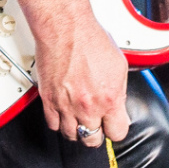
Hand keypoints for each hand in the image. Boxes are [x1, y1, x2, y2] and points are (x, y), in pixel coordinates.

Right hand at [15, 0, 128, 147]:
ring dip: (77, 129)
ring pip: (71, 135)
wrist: (66, 28)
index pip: (117, 133)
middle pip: (92, 140)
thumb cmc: (90, 39)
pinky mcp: (49, 100)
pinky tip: (64, 112)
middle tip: (96, 122)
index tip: (113, 124)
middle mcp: (87, 106)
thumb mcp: (119, 64)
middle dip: (96, 132)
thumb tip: (119, 104)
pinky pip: (53, 125)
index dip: (116, 128)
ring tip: (79, 118)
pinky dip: (59, 122)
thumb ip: (119, 90)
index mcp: (109, 98)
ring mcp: (66, 105)